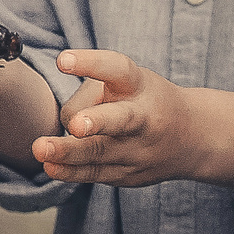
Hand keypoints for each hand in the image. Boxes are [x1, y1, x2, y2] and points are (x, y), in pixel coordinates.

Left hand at [34, 49, 206, 186]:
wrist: (192, 138)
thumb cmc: (145, 98)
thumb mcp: (129, 81)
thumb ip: (94, 93)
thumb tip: (65, 124)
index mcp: (140, 85)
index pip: (117, 69)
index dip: (90, 63)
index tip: (62, 59)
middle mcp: (142, 118)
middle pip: (118, 119)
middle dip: (97, 122)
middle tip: (76, 125)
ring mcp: (136, 150)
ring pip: (99, 152)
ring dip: (68, 152)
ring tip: (40, 149)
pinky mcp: (128, 173)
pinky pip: (94, 173)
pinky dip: (70, 171)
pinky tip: (50, 166)